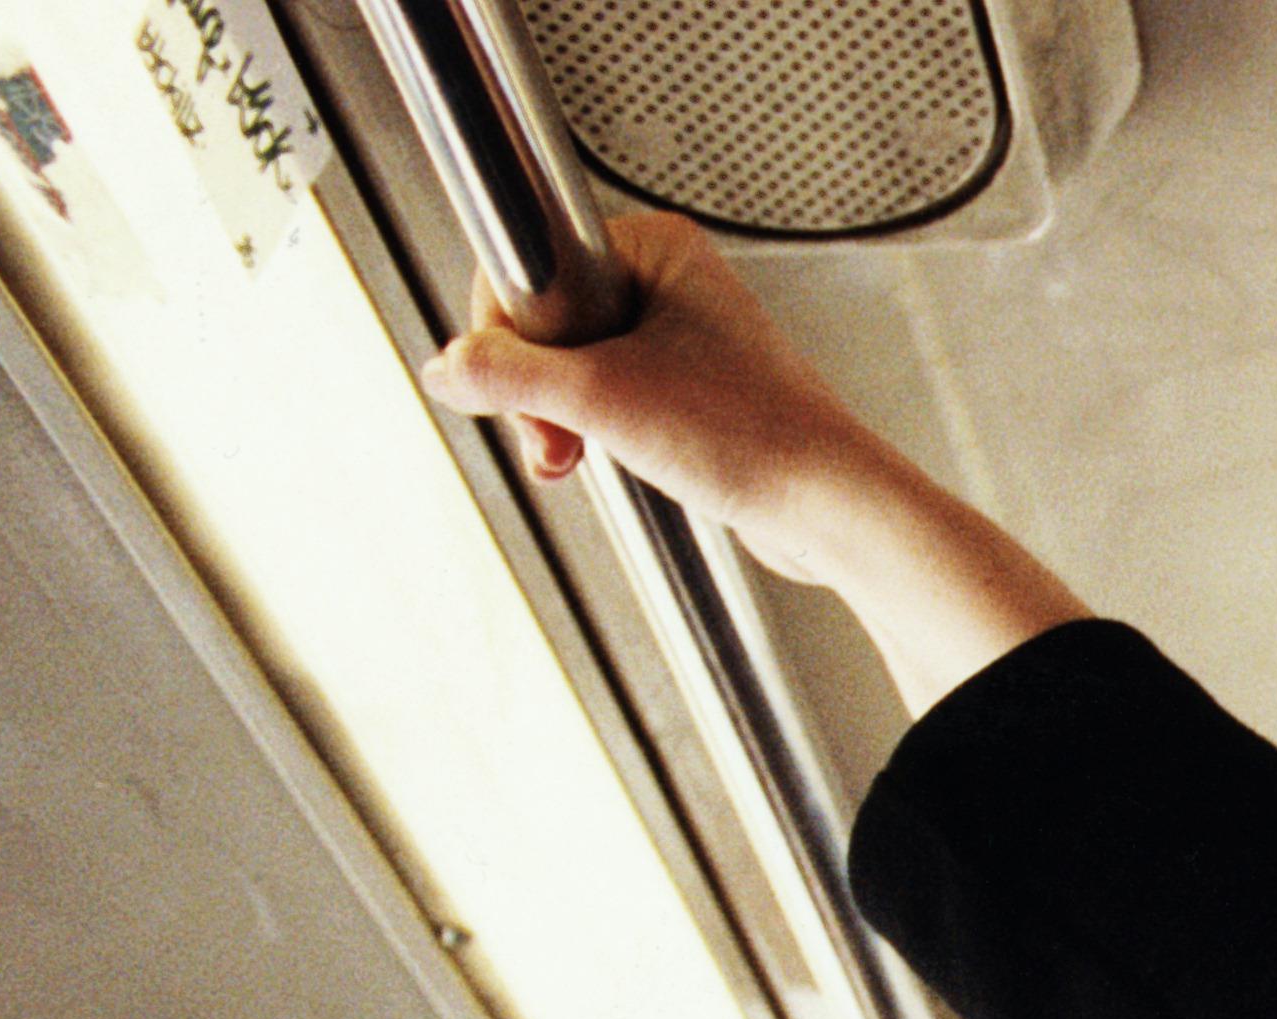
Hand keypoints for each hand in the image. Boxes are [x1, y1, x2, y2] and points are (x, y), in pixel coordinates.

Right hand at [417, 212, 1082, 704]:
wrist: (831, 513)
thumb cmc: (754, 441)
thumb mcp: (600, 399)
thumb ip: (506, 375)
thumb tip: (445, 366)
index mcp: (656, 248)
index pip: (531, 264)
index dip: (509, 332)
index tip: (519, 382)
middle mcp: (672, 284)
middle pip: (547, 321)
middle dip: (536, 388)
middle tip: (555, 436)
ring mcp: (681, 341)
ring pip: (572, 368)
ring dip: (563, 419)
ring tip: (581, 455)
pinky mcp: (689, 396)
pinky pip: (608, 402)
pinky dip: (596, 436)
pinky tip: (608, 461)